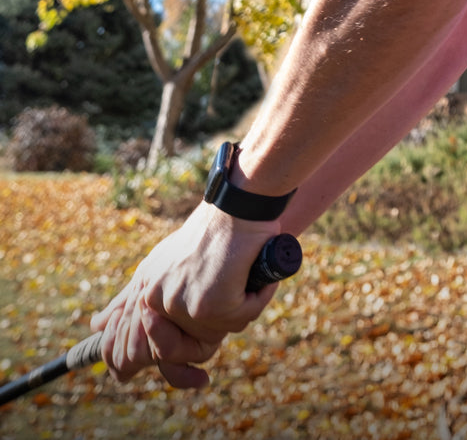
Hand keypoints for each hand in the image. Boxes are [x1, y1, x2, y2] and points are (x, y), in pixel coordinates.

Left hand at [89, 201, 280, 386]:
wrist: (236, 204)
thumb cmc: (210, 229)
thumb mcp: (161, 263)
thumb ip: (129, 297)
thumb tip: (98, 324)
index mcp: (141, 292)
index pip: (126, 354)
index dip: (150, 368)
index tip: (193, 376)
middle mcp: (152, 300)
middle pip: (170, 356)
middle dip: (201, 344)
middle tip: (221, 313)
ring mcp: (177, 305)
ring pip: (212, 341)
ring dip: (233, 315)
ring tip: (236, 281)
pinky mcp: (206, 305)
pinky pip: (239, 321)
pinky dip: (253, 299)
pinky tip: (250, 273)